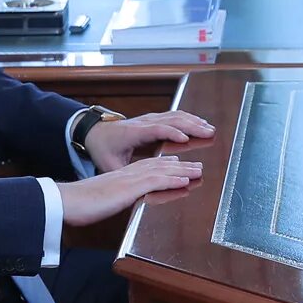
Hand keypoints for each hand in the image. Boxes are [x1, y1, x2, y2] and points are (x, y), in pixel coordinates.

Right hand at [57, 155, 201, 225]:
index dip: (167, 165)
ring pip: (162, 171)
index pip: (149, 166)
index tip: (181, 165)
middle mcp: (128, 173)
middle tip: (198, 166)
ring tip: (199, 171)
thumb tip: (121, 202)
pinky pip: (155, 181)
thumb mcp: (104, 199)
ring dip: (183, 170)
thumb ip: (116, 198)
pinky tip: (185, 181)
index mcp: (122, 175)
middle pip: (160, 165)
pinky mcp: (129, 188)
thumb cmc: (80, 204)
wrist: (66, 202)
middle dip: (181, 166)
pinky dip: (172, 180)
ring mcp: (130, 179)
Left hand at [83, 110, 215, 171]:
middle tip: (209, 133)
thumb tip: (138, 187)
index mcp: (134, 133)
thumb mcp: (109, 165)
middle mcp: (143, 122)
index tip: (185, 138)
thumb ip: (124, 174)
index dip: (171, 133)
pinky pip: (173, 115)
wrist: (93, 132)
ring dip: (193, 121)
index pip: (157, 129)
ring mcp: (149, 119)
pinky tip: (199, 123)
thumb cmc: (102, 150)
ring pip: (175, 115)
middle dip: (192, 125)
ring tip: (209, 128)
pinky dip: (188, 118)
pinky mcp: (152, 119)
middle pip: (172, 119)